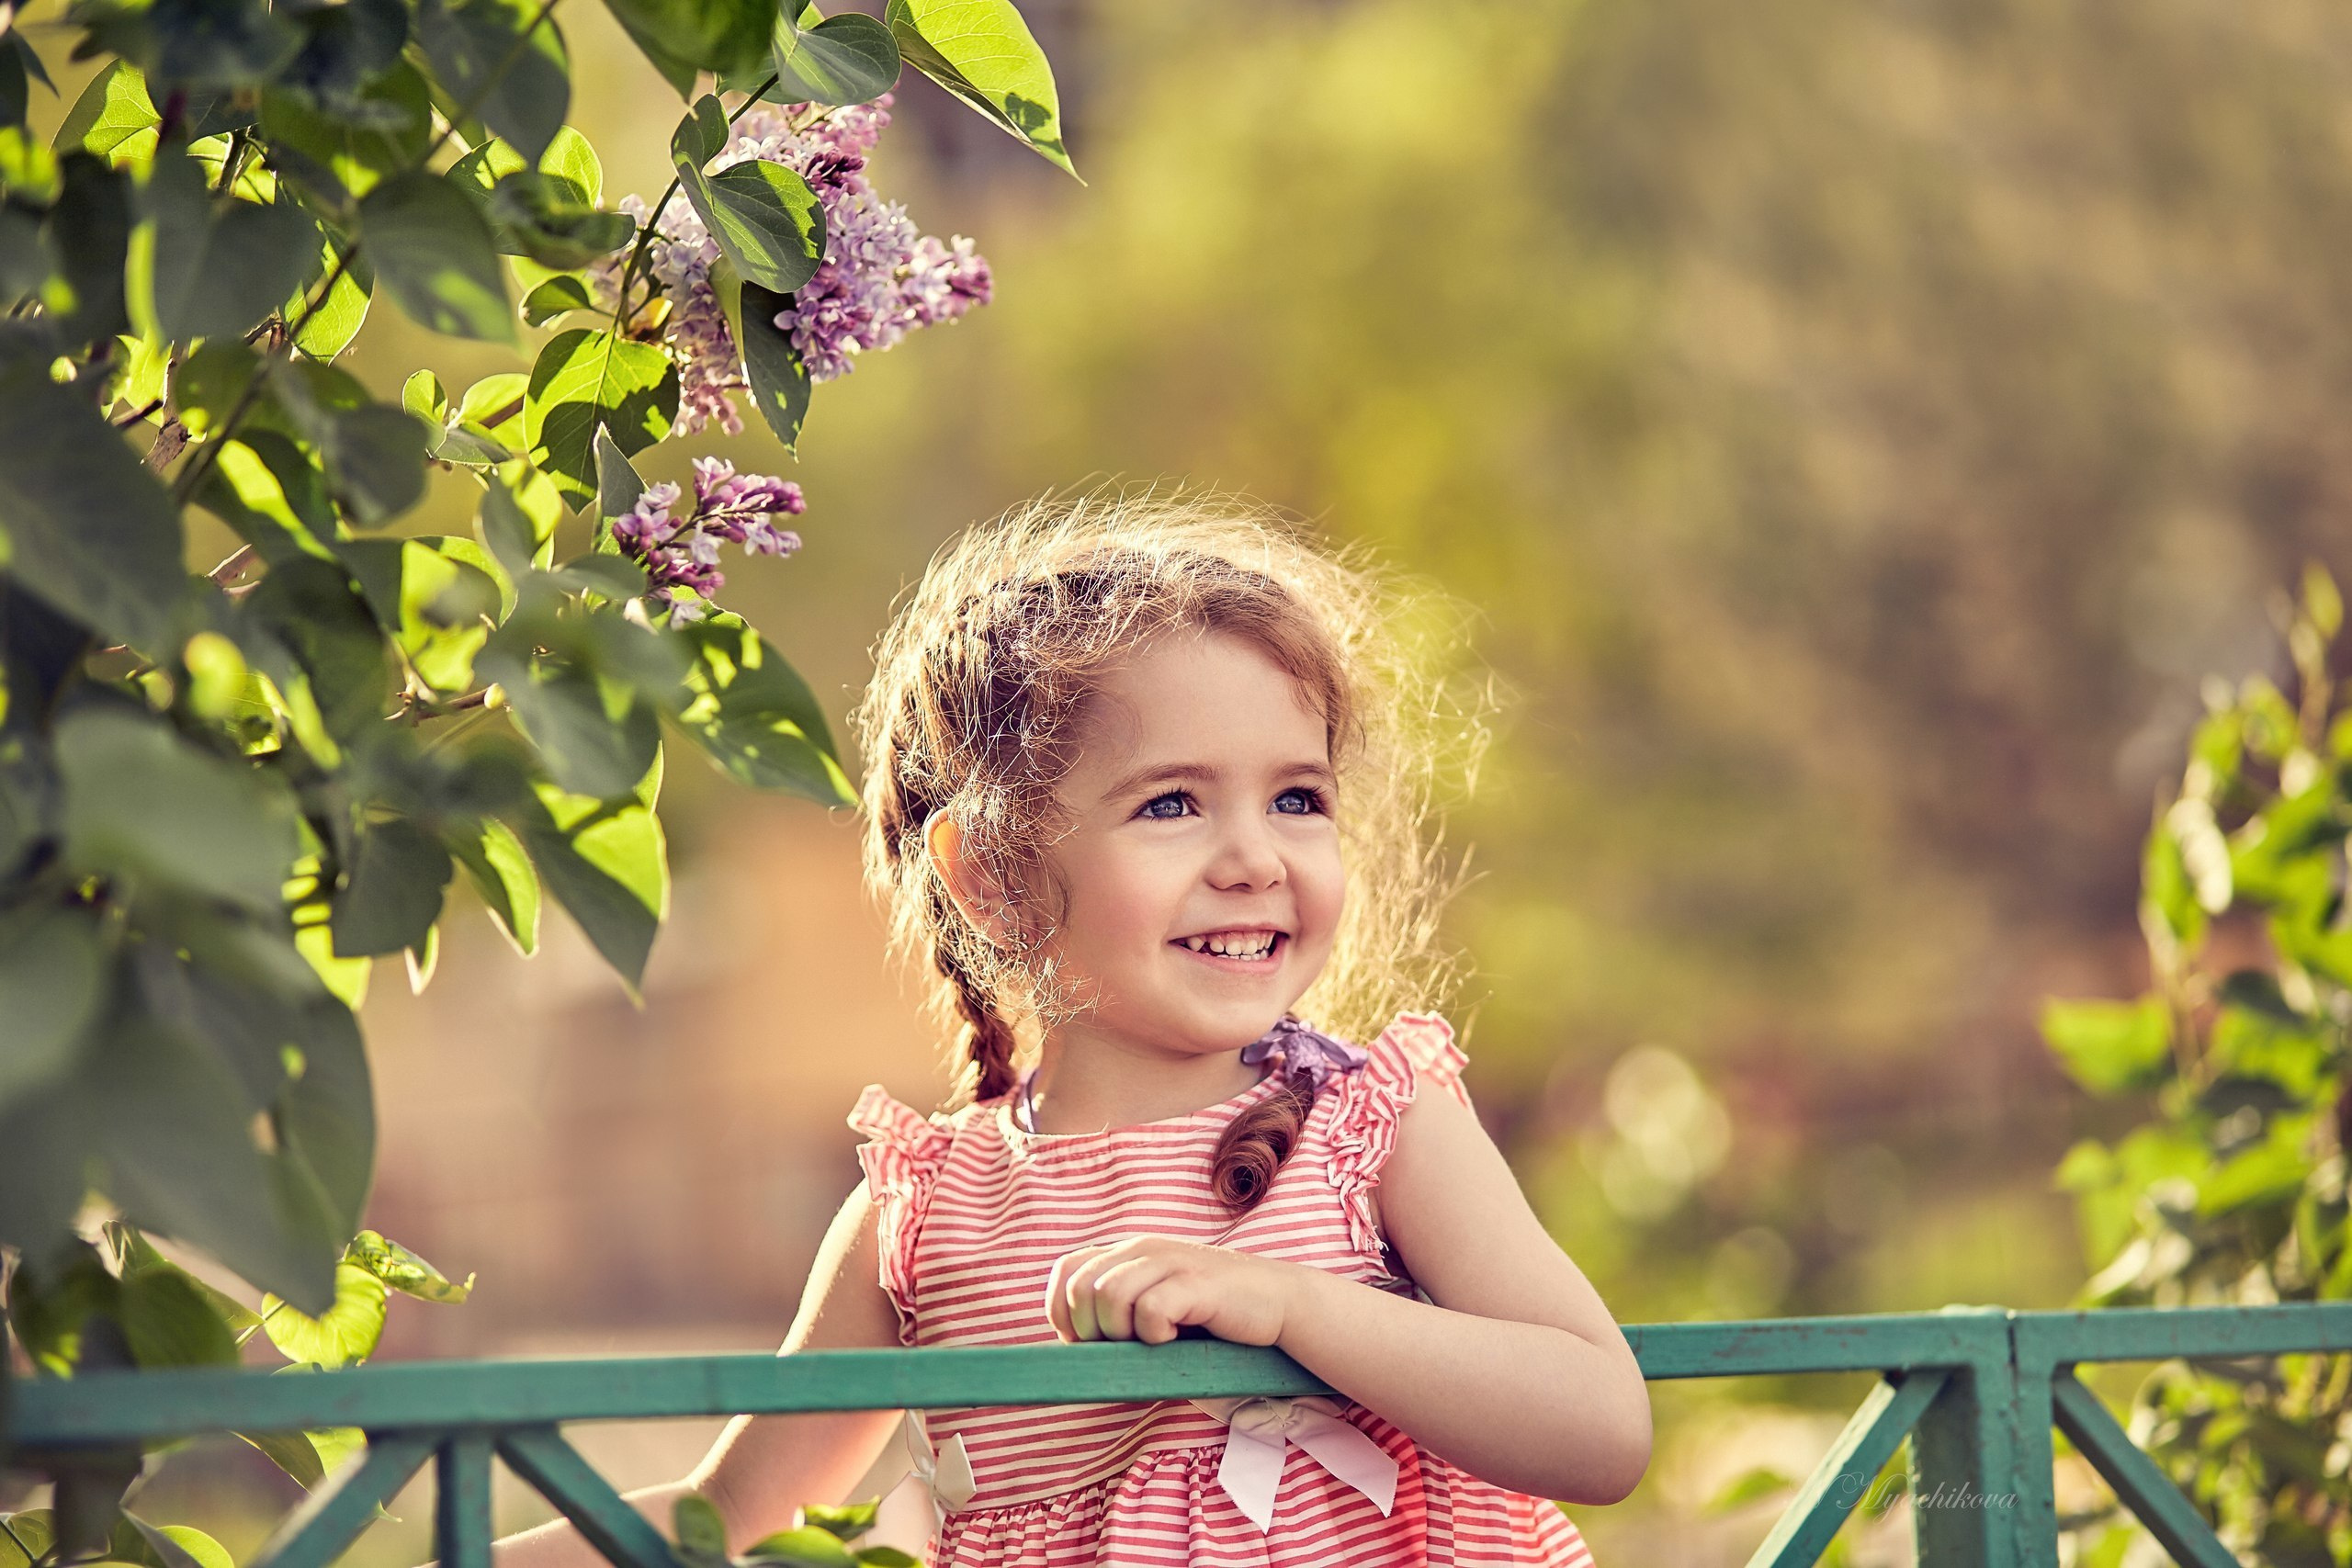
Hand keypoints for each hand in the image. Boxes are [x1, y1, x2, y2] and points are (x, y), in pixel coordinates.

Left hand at [1043, 1235, 1306, 1346]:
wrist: (1278, 1304)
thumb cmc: (1211, 1320)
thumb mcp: (1156, 1309)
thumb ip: (1117, 1318)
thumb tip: (1071, 1353)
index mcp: (1129, 1252)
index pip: (1065, 1270)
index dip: (1062, 1312)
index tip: (1086, 1343)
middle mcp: (1143, 1248)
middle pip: (1081, 1288)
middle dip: (1091, 1331)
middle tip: (1126, 1349)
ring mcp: (1170, 1261)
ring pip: (1109, 1296)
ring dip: (1122, 1334)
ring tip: (1154, 1343)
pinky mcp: (1196, 1282)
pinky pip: (1150, 1310)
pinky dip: (1155, 1336)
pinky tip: (1175, 1339)